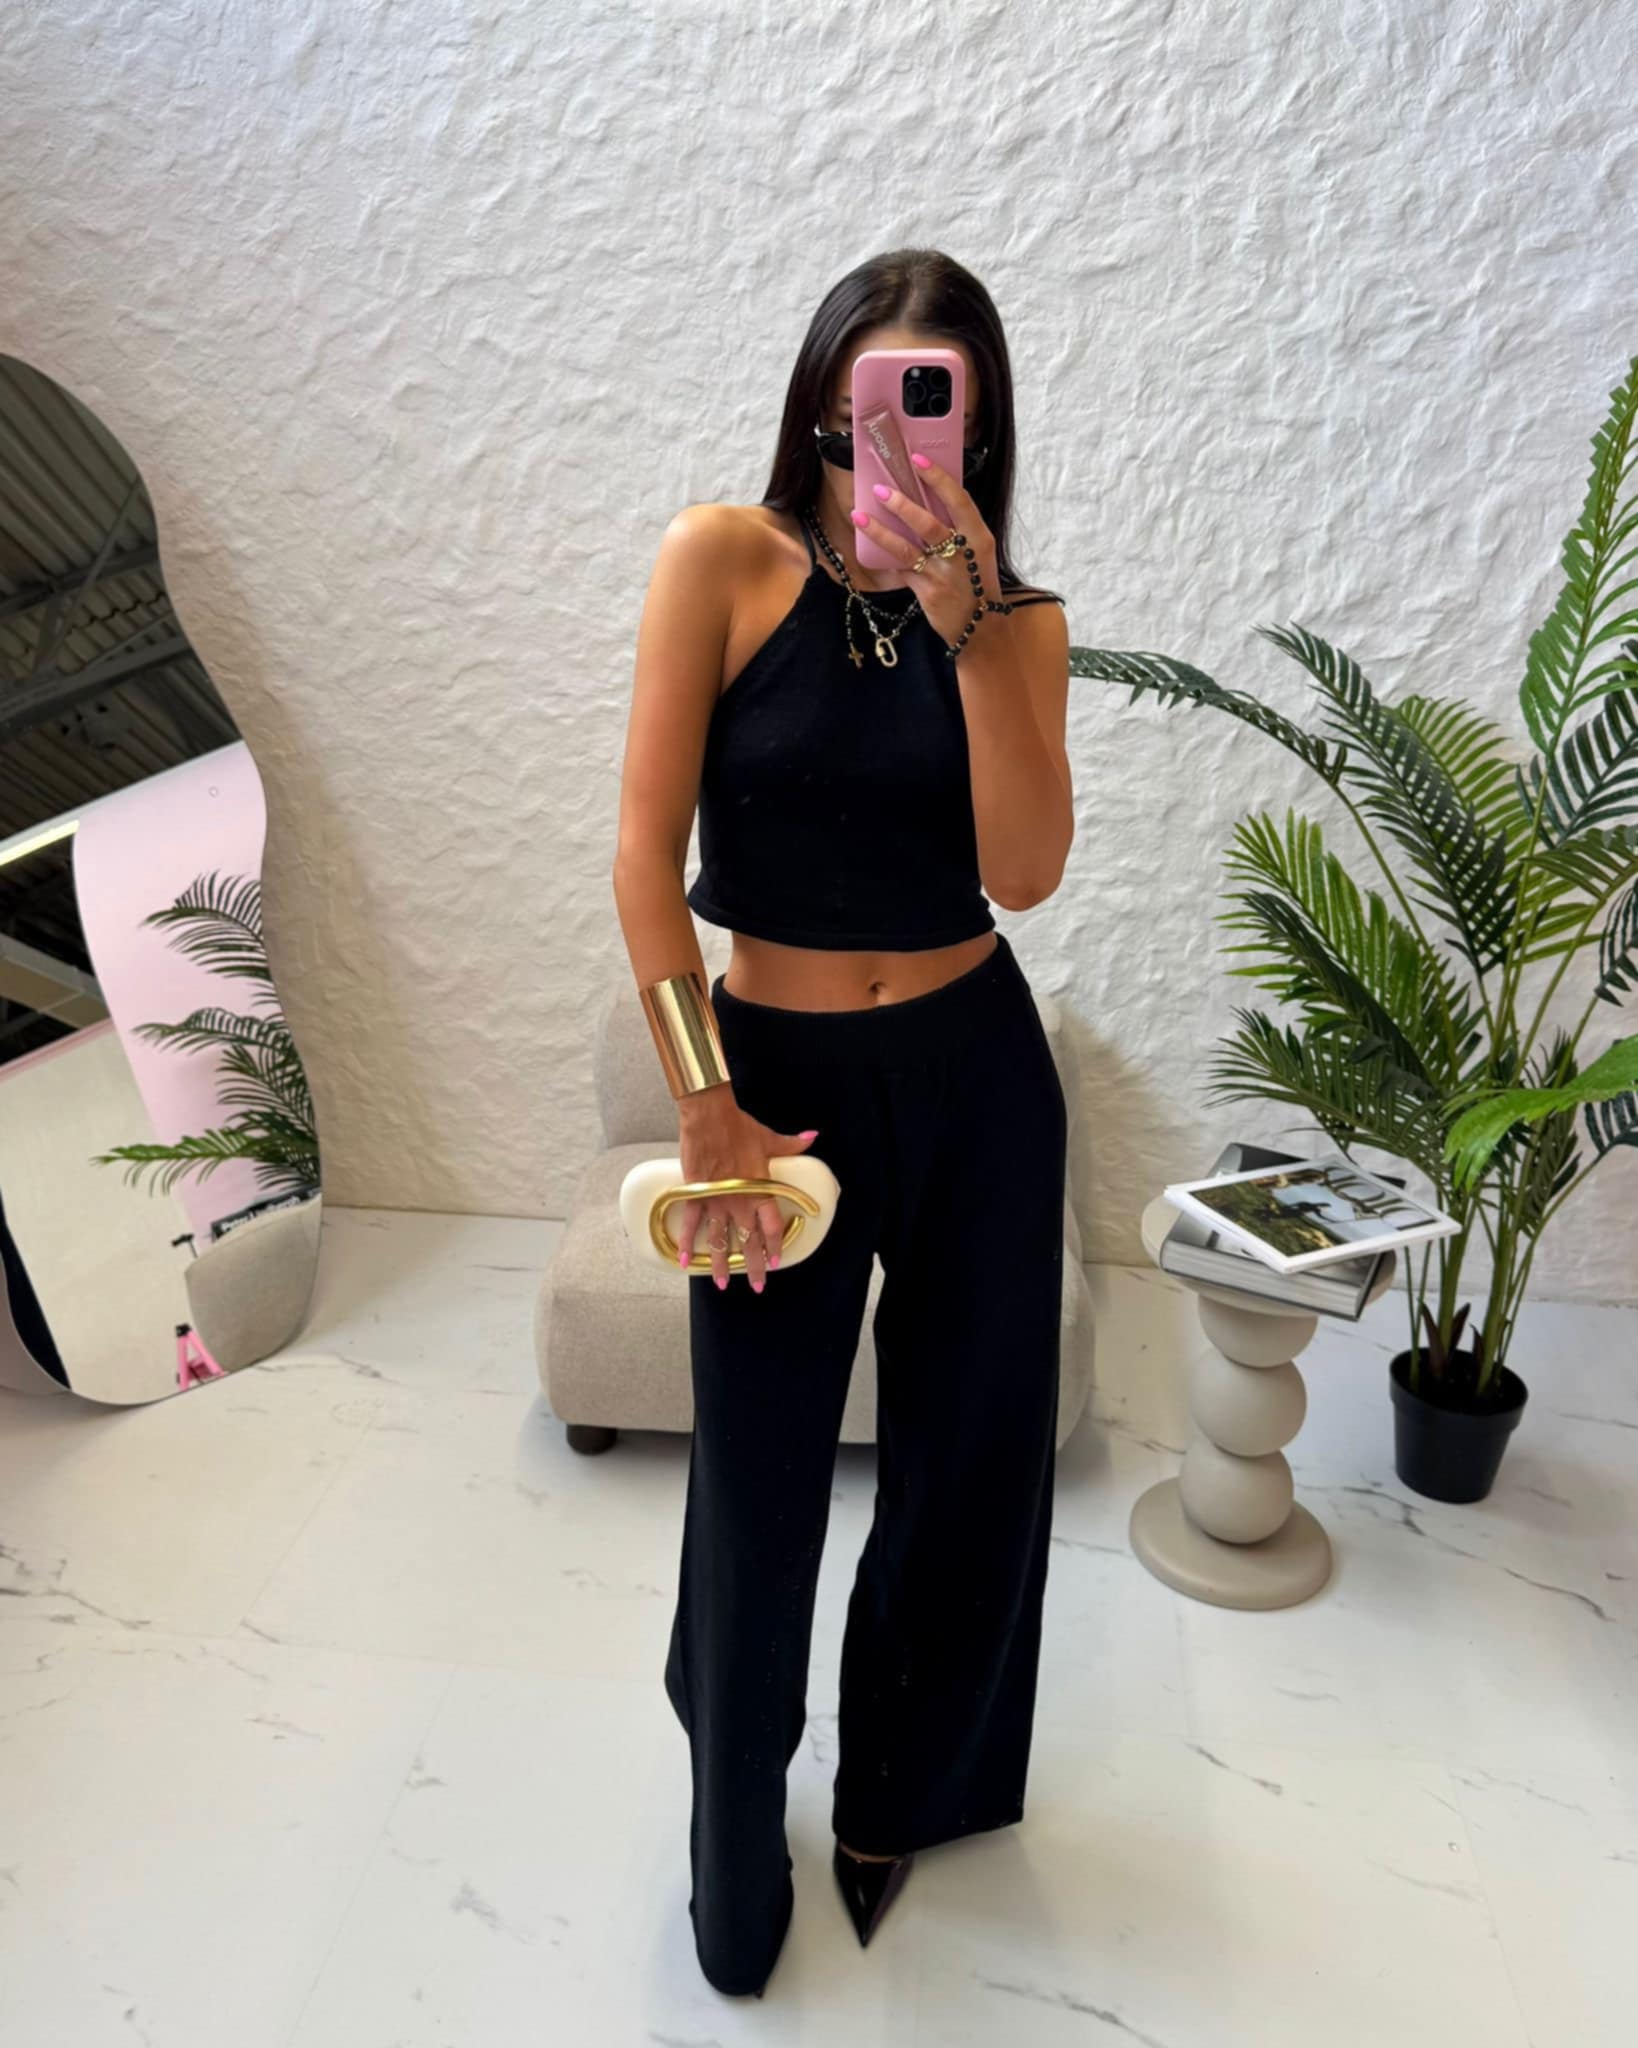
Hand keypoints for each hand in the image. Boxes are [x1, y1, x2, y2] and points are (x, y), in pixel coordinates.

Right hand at [674, 1089, 819, 1291]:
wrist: (710, 1118)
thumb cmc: (739, 1127)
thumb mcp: (770, 1138)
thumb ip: (791, 1144)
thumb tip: (812, 1136)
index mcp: (760, 1191)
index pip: (771, 1228)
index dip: (774, 1247)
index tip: (775, 1261)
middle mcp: (740, 1202)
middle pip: (748, 1242)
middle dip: (752, 1267)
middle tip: (756, 1286)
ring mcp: (717, 1202)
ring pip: (720, 1241)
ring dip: (721, 1265)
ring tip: (721, 1284)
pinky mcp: (696, 1196)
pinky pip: (691, 1226)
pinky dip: (686, 1245)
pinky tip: (685, 1262)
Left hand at [848, 451, 1002, 647]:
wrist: (980, 627)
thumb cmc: (976, 582)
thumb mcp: (977, 551)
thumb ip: (957, 527)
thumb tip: (925, 497)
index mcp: (979, 536)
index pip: (959, 500)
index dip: (938, 478)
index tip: (918, 459)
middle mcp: (962, 553)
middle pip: (929, 524)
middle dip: (903, 505)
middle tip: (881, 489)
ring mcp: (943, 574)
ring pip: (907, 548)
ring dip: (881, 531)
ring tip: (860, 516)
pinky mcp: (927, 592)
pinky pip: (901, 568)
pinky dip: (885, 556)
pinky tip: (867, 544)